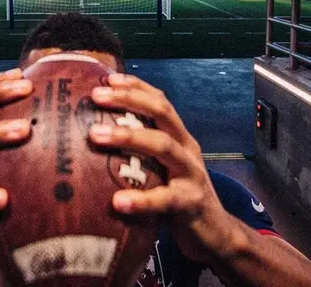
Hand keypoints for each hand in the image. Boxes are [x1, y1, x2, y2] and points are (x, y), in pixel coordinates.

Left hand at [89, 73, 234, 264]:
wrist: (216, 234)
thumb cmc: (178, 197)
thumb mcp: (161, 169)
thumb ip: (139, 154)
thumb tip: (94, 140)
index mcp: (179, 137)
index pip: (159, 101)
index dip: (135, 86)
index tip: (107, 78)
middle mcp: (186, 148)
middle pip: (161, 112)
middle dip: (128, 99)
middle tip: (96, 96)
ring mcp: (191, 174)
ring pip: (163, 145)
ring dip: (128, 136)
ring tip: (95, 135)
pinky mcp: (191, 203)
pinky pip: (165, 199)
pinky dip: (141, 200)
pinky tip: (118, 202)